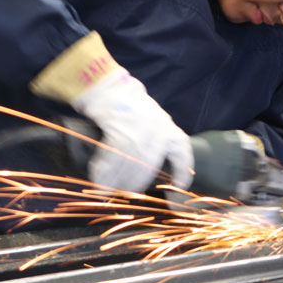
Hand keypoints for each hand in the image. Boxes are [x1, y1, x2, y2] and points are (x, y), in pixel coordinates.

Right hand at [71, 66, 193, 192]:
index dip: (182, 174)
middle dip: (135, 184)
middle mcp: (157, 130)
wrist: (112, 88)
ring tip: (107, 192)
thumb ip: (155, 142)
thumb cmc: (131, 107)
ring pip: (129, 165)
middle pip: (149, 167)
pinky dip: (104, 172)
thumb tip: (145, 173)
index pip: (183, 155)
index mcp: (169, 129)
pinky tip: (99, 181)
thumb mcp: (154, 121)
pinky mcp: (118, 129)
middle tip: (124, 194)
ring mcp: (139, 129)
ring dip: (116, 182)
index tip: (178, 187)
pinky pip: (112, 158)